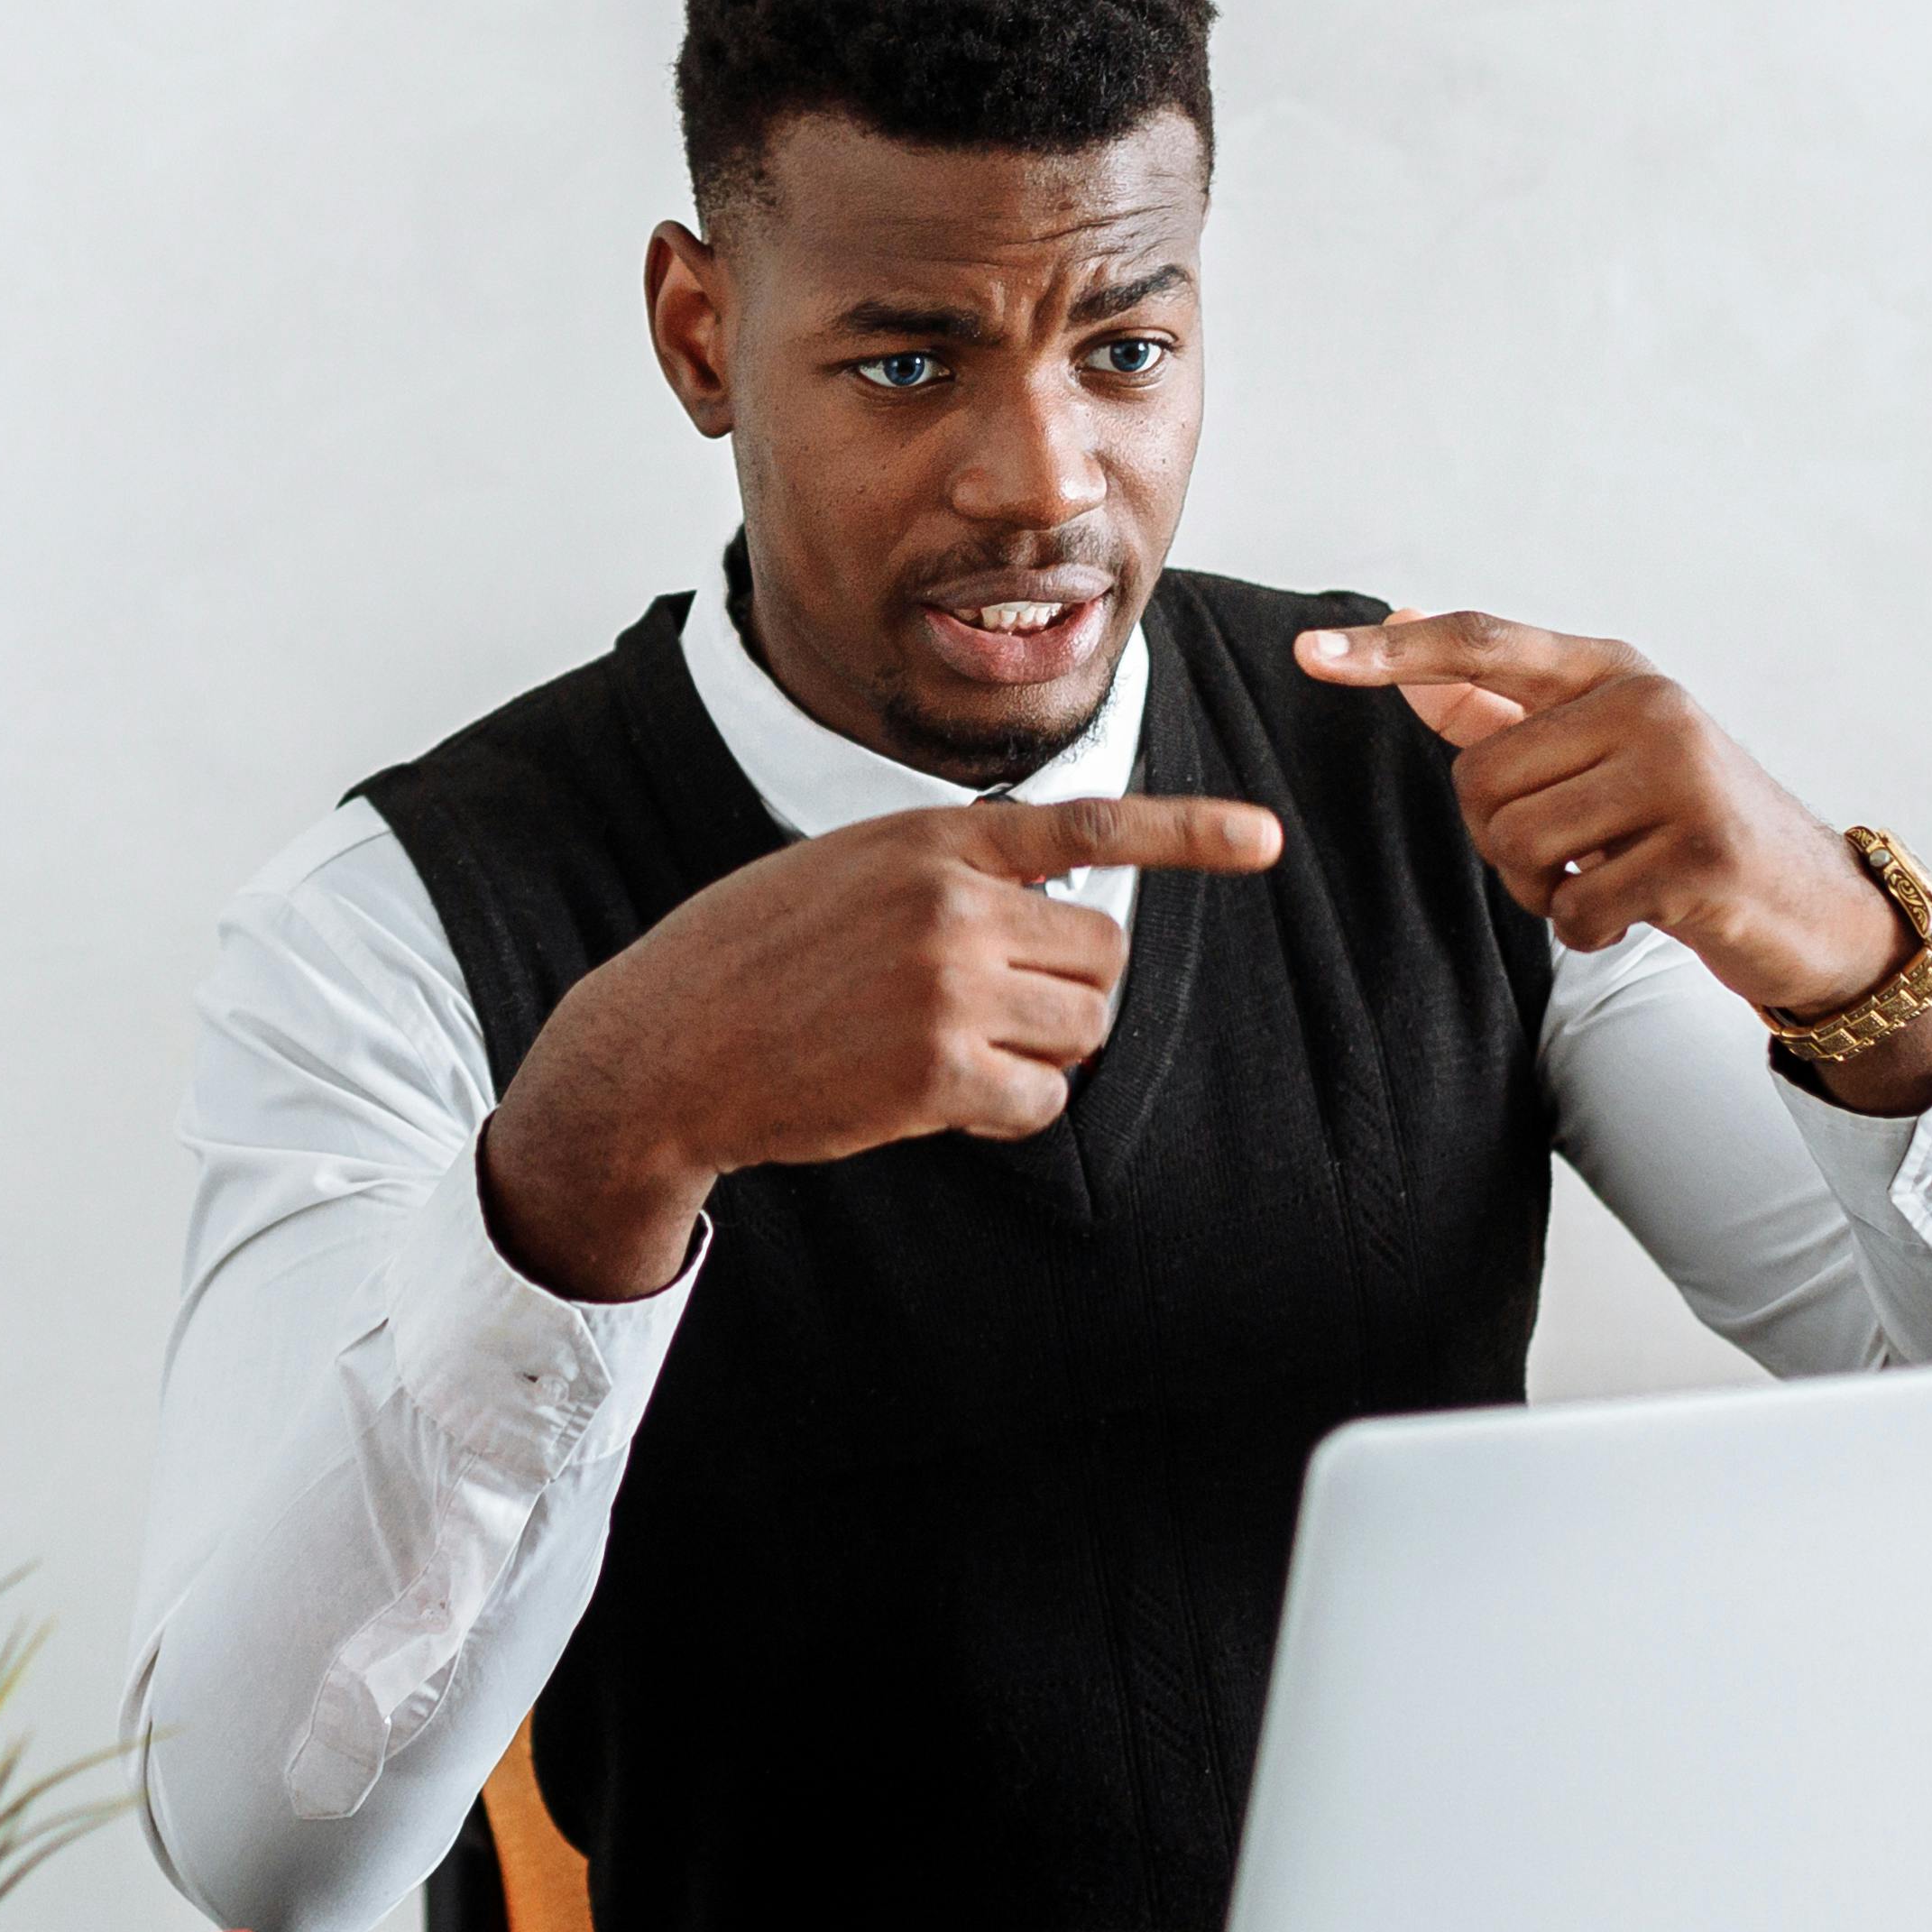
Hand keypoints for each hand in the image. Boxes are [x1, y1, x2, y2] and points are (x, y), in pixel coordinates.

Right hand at [475, 793, 1286, 1300]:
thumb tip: (1051, 904)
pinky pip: (1042, 1100)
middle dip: (1068, 987)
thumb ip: (949, 870)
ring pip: (1082, 1025)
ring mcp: (948, 986)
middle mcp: (951, 902)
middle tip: (990, 1009)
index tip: (1265, 837)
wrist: (666, 1044)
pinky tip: (935, 1096)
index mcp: (932, 838)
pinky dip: (1010, 1110)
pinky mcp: (938, 1071)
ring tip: (947, 1047)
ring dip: (1040, 1050)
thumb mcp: (847, 867)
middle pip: (1103, 950)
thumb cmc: (752, 955)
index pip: (1087, 822)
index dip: (1188, 831)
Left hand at [1292, 608, 1931, 1110]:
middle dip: (1500, 838)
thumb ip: (1500, 702)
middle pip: (1479, 777)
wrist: (1814, 908)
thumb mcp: (1604, 751)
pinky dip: (1586, 930)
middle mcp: (1650, 705)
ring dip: (1542, 889)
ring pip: (1518, 843)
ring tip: (1604, 878)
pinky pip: (1575, 908)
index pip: (1485, 645)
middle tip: (1570, 853)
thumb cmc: (1685, 825)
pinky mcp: (1701, 856)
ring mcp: (1682, 776)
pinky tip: (1636, 914)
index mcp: (1616, 671)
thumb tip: (1398, 630)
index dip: (1392, 652)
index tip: (1308, 652)